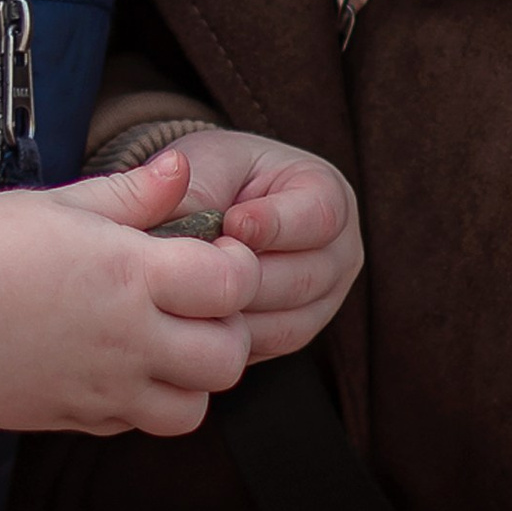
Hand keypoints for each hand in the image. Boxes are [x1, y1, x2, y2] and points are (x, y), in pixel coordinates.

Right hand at [0, 152, 256, 434]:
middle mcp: (128, 338)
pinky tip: (121, 365)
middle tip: (198, 302)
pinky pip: (140, 424)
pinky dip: (147, 401)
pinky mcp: (76, 418)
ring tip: (165, 341)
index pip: (232, 284)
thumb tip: (181, 166)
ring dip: (193, 376)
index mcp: (130, 273)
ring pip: (194, 407)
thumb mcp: (57, 203)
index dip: (238, 266)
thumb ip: (131, 193)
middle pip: (228, 356)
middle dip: (228, 328)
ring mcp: (104, 386)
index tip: (214, 253)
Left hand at [141, 130, 361, 358]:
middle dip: (245, 276)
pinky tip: (196, 318)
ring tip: (189, 293)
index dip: (275, 224)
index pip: (320, 218)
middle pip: (302, 279)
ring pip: (284, 321)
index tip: (232, 222)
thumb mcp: (207, 164)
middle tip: (197, 268)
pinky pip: (266, 346)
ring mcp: (324, 300)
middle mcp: (339, 253)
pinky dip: (228, 337)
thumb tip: (173, 227)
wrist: (212, 206)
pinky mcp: (296, 334)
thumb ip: (197, 190)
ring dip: (233, 311)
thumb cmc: (216, 175)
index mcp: (329, 196)